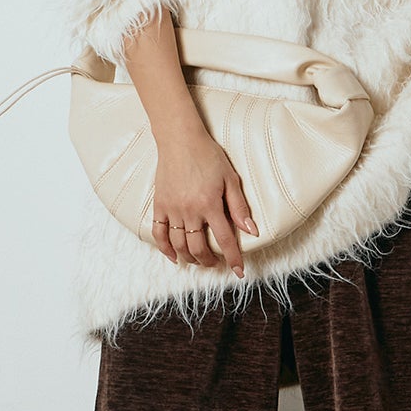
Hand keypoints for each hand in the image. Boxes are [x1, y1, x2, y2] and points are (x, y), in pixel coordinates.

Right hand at [151, 128, 258, 276]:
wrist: (180, 139)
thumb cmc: (208, 156)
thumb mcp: (230, 179)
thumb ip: (239, 207)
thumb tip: (251, 231)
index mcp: (210, 204)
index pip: (224, 240)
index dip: (233, 258)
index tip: (239, 271)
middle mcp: (190, 210)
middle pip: (199, 248)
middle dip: (209, 261)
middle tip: (216, 264)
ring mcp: (172, 209)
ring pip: (179, 245)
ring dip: (190, 258)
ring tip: (199, 260)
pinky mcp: (159, 205)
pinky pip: (158, 233)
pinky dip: (165, 249)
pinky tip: (174, 257)